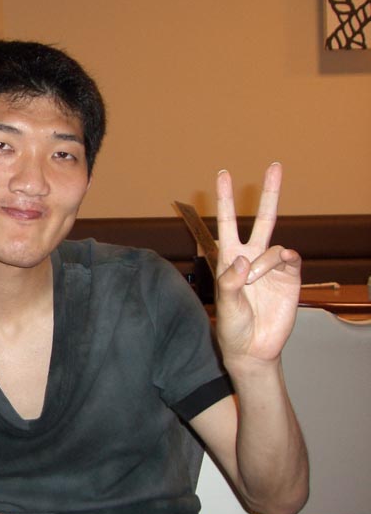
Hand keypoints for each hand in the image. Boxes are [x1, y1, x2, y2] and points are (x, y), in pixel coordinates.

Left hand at [214, 163, 301, 364]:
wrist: (254, 348)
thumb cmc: (232, 326)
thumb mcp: (224, 305)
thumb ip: (229, 282)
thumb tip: (243, 260)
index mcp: (229, 258)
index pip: (227, 222)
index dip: (226, 199)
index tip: (223, 173)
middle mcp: (251, 257)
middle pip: (263, 219)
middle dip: (270, 193)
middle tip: (275, 165)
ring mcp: (272, 266)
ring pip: (272, 246)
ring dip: (262, 263)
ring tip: (253, 284)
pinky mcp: (290, 276)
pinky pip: (289, 257)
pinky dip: (281, 260)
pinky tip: (277, 268)